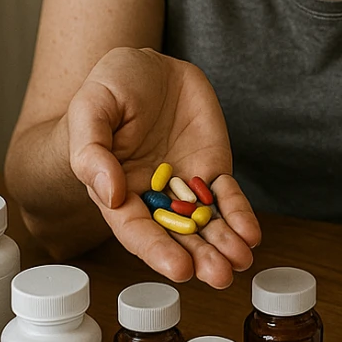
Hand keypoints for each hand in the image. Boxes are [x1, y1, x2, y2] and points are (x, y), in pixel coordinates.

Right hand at [65, 47, 259, 288]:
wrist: (150, 65)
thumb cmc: (111, 86)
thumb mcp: (90, 108)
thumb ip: (92, 151)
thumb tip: (110, 194)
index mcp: (116, 191)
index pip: (135, 229)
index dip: (156, 250)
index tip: (178, 267)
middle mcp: (151, 197)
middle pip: (174, 235)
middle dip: (198, 257)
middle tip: (219, 275)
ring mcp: (183, 186)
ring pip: (204, 223)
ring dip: (223, 244)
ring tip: (241, 261)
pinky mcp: (210, 170)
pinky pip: (226, 197)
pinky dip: (239, 216)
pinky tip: (251, 234)